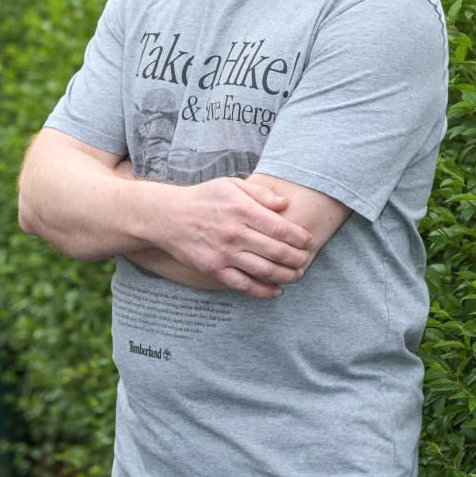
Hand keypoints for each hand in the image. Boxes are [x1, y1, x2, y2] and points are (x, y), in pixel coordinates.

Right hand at [146, 177, 312, 298]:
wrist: (167, 216)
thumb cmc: (203, 198)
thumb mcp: (230, 185)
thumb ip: (260, 194)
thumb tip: (285, 204)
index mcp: (242, 210)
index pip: (281, 228)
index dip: (300, 238)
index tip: (307, 240)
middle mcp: (235, 233)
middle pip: (278, 252)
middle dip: (298, 258)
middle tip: (305, 259)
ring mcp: (224, 254)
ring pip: (265, 271)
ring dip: (287, 276)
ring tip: (296, 274)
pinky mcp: (214, 269)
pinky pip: (245, 285)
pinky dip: (264, 291)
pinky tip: (276, 291)